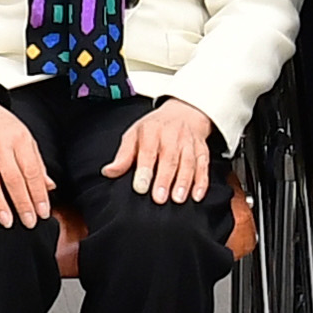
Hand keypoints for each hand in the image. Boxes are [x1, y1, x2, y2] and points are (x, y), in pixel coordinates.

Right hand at [0, 88, 57, 228]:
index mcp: (19, 139)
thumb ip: (36, 163)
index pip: (32, 171)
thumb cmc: (1, 126)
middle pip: (13, 178)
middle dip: (22, 203)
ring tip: (8, 222)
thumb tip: (49, 186)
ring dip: (0, 204)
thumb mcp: (24, 138)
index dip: (38, 193)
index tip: (43, 212)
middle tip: (29, 222)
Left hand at [99, 97, 218, 205]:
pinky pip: (204, 166)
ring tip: (177, 199)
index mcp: (152, 131)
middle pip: (169, 159)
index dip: (144, 170)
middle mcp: (172, 135)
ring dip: (184, 182)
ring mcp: (189, 143)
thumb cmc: (155, 128)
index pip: (148, 151)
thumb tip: (108, 172)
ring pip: (188, 163)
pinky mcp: (202, 151)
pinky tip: (197, 195)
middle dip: (164, 179)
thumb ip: (123, 155)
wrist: (184, 112)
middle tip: (159, 198)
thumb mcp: (134, 134)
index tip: (140, 188)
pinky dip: (202, 181)